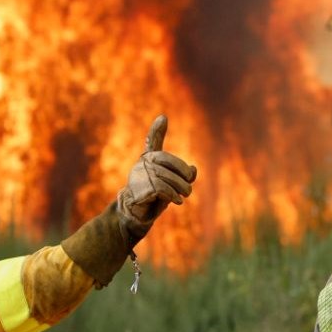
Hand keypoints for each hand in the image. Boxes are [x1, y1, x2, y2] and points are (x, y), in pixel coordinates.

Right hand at [116, 115, 196, 239]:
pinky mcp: (139, 188)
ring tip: (183, 196)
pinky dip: (172, 195)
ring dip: (180, 188)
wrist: (138, 213)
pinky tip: (176, 200)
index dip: (157, 130)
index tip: (163, 117)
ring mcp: (139, 175)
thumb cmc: (156, 196)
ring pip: (167, 177)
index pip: (153, 141)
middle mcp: (143, 163)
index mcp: (150, 158)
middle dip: (183, 175)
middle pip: (169, 162)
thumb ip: (184, 176)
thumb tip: (194, 169)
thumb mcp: (173, 184)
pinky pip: (161, 188)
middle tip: (188, 189)